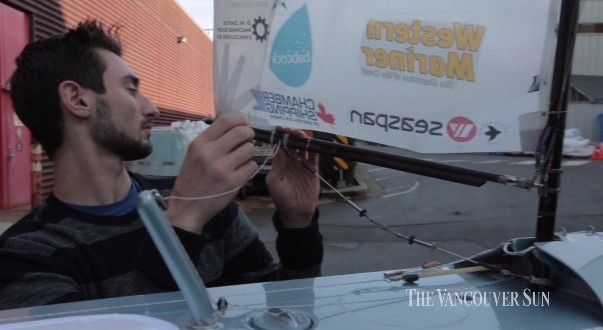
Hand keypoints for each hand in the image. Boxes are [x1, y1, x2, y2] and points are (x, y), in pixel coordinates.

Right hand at [166, 114, 256, 233]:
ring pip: (250, 149)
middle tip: (247, 141)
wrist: (187, 207)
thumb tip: (236, 127)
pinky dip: (249, 167)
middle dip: (249, 134)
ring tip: (241, 159)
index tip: (242, 126)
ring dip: (249, 152)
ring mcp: (223, 168)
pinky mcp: (233, 182)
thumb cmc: (191, 178)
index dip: (240, 121)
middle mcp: (211, 152)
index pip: (227, 120)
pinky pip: (252, 166)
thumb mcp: (194, 154)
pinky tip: (241, 171)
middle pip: (242, 132)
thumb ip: (212, 140)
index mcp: (200, 143)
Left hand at [266, 127, 318, 227]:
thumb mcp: (274, 182)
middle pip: (292, 143)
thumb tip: (279, 150)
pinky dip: (313, 147)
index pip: (280, 146)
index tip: (279, 129)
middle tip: (289, 129)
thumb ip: (277, 166)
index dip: (280, 137)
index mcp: (280, 163)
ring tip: (298, 133)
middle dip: (290, 134)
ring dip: (301, 138)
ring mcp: (303, 164)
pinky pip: (314, 155)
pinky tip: (311, 141)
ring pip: (303, 146)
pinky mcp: (313, 168)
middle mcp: (291, 161)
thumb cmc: (282, 198)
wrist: (297, 211)